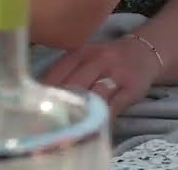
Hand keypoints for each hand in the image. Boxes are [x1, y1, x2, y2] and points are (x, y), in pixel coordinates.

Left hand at [40, 37, 160, 114]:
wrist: (144, 52)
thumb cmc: (106, 58)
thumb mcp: (84, 55)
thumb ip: (64, 70)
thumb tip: (37, 95)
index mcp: (82, 51)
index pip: (58, 71)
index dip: (45, 91)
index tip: (33, 107)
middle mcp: (99, 59)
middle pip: (75, 84)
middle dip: (61, 105)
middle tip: (49, 121)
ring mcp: (117, 73)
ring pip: (96, 95)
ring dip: (82, 112)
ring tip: (69, 126)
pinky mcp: (132, 87)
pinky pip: (115, 106)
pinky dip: (102, 118)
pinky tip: (93, 126)